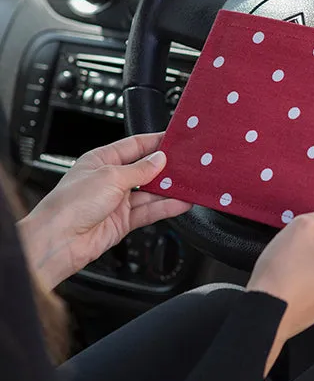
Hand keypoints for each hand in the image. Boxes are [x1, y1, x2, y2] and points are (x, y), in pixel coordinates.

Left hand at [18, 133, 191, 290]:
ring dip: (169, 190)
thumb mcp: (110, 177)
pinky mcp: (123, 221)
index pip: (134, 146)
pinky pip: (149, 211)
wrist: (58, 241)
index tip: (174, 139)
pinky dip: (166, 207)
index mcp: (101, 160)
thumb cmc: (70, 205)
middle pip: (145, 170)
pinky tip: (180, 203)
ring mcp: (117, 202)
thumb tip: (159, 159)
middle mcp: (110, 180)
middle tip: (187, 164)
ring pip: (150, 192)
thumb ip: (139, 169)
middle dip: (165, 168)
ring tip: (188, 185)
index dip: (155, 142)